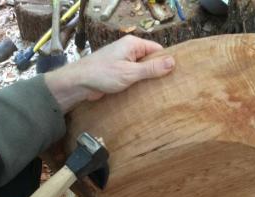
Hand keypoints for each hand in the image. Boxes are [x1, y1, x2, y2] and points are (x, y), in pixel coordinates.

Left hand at [45, 35, 175, 111]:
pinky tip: (146, 94)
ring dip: (148, 80)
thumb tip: (172, 62)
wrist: (79, 83)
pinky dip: (139, 84)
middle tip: (170, 86)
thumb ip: (151, 68)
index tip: (176, 74)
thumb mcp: (130, 72)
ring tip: (160, 92)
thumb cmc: (102, 74)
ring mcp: (123, 62)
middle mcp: (128, 50)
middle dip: (158, 72)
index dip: (166, 61)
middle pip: (150, 60)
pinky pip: (134, 77)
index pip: (157, 50)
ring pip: (142, 70)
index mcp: (133, 44)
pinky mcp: (118, 73)